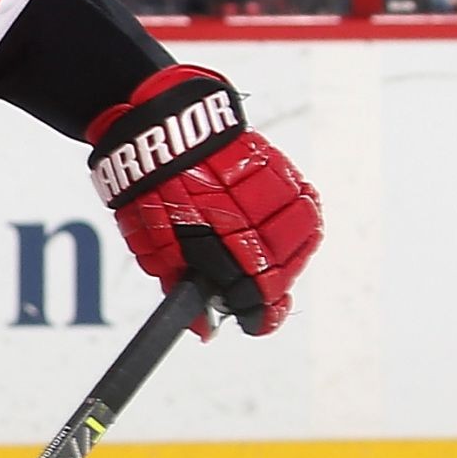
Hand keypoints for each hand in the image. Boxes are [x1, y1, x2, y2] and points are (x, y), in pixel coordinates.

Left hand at [85, 64, 323, 334]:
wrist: (162, 127)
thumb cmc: (153, 190)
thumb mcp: (155, 247)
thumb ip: (182, 286)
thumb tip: (204, 330)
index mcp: (228, 246)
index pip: (261, 296)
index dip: (259, 316)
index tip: (253, 322)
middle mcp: (260, 220)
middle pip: (285, 270)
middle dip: (270, 285)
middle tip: (251, 287)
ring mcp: (277, 192)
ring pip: (303, 237)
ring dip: (288, 253)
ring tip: (265, 256)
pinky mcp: (284, 169)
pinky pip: (303, 203)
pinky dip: (293, 220)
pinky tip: (275, 225)